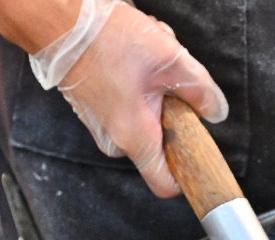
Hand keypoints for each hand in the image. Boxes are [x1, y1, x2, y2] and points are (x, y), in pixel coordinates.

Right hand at [29, 0, 227, 196]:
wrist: (59, 21)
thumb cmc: (108, 40)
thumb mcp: (172, 62)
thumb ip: (202, 92)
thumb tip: (216, 111)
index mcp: (136, 138)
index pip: (165, 184)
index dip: (186, 175)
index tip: (198, 155)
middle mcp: (114, 138)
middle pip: (161, 141)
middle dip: (174, 110)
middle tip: (170, 80)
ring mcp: (101, 123)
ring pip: (146, 116)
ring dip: (157, 88)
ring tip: (149, 59)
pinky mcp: (94, 106)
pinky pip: (128, 103)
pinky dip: (138, 81)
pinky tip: (135, 56)